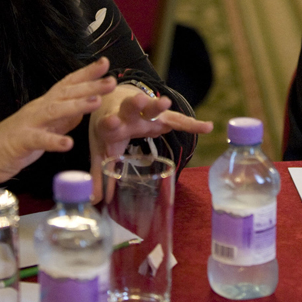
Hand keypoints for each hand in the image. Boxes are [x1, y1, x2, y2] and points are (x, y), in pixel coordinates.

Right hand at [0, 57, 116, 185]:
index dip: (86, 73)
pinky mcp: (22, 141)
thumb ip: (65, 117)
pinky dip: (54, 141)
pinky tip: (68, 143)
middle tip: (112, 81)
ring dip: (76, 106)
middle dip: (90, 86)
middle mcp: (39, 108)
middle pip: (66, 93)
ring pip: (55, 111)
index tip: (105, 63)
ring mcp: (30, 123)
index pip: (68, 83)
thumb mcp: (46, 126)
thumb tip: (84, 107)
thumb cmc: (17, 140)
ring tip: (97, 102)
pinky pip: (39, 140)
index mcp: (46, 104)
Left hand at [89, 82, 212, 199]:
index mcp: (110, 123)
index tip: (112, 121)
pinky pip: (178, 120)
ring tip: (165, 102)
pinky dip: (192, 124)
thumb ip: (99, 173)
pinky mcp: (161, 114)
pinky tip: (208, 128)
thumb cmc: (108, 129)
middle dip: (136, 104)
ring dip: (157, 104)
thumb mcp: (101, 149)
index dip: (111, 123)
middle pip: (131, 107)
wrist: (115, 99)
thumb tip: (93, 201)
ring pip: (152, 106)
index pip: (109, 123)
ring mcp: (145, 112)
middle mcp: (127, 114)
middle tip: (139, 100)